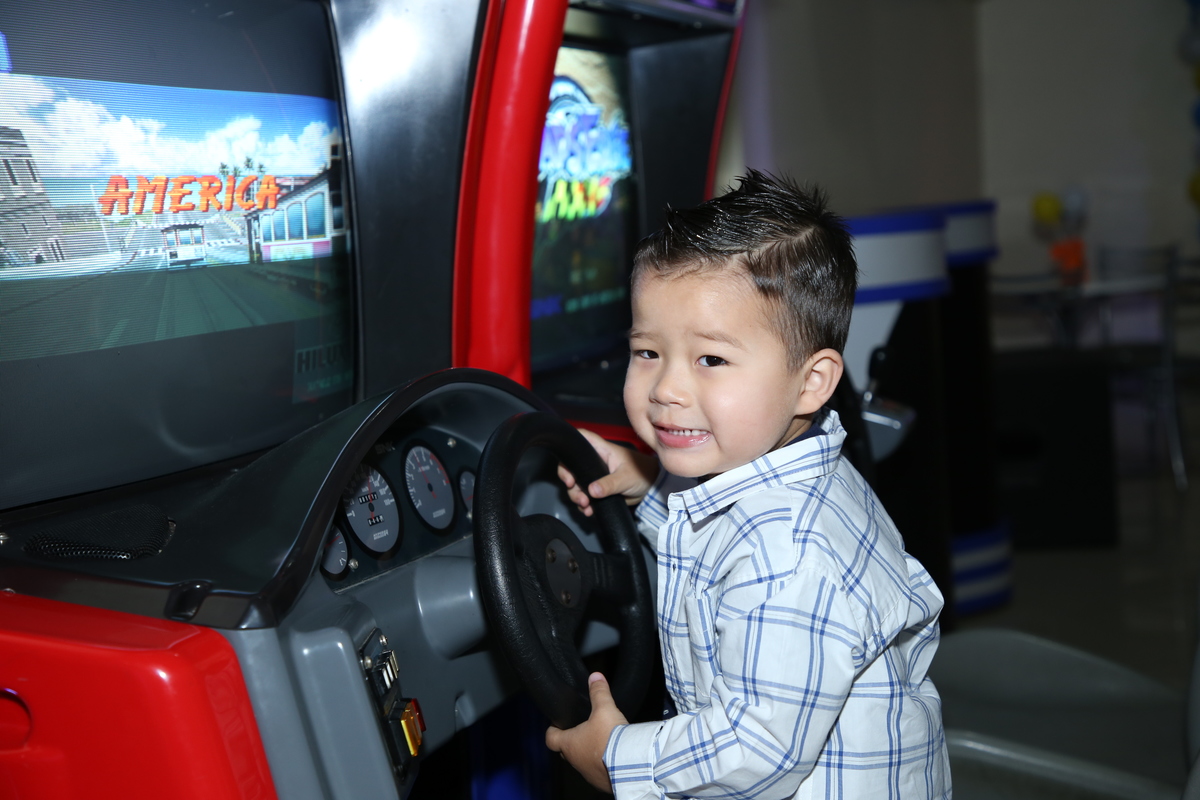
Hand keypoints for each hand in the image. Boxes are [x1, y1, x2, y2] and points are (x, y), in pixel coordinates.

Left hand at [545, 673, 627, 793]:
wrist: (630, 763)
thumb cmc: (611, 738)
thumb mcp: (605, 709)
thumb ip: (599, 692)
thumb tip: (595, 677)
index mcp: (570, 743)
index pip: (551, 739)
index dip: (552, 730)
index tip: (555, 726)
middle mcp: (575, 761)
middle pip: (566, 751)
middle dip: (571, 742)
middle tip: (580, 731)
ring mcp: (588, 773)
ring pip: (582, 762)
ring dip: (588, 754)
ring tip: (600, 743)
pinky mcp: (602, 782)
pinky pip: (597, 772)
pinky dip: (601, 764)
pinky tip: (612, 757)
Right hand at [558, 429, 657, 516]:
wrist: (651, 488)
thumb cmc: (642, 472)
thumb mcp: (625, 477)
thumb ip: (609, 484)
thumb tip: (592, 491)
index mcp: (601, 450)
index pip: (581, 438)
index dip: (569, 446)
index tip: (565, 464)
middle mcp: (594, 461)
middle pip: (571, 465)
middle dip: (568, 479)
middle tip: (573, 489)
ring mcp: (594, 476)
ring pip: (576, 484)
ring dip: (576, 495)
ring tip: (585, 505)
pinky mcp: (597, 490)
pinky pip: (584, 496)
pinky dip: (584, 505)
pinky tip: (588, 511)